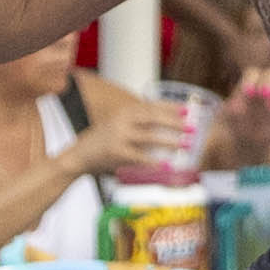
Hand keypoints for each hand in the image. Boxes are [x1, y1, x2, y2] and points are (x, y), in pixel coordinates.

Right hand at [69, 80, 198, 181]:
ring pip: (150, 136)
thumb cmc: (103, 142)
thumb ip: (137, 124)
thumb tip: (165, 128)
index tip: (187, 109)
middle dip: (174, 121)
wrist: (78, 155)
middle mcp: (122, 119)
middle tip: (192, 128)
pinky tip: (166, 165)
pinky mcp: (116, 152)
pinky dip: (154, 161)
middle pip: (153, 117)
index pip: (151, 105)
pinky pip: (140, 156)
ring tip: (186, 145)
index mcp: (124, 111)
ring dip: (170, 140)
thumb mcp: (118, 125)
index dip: (170, 106)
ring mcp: (118, 135)